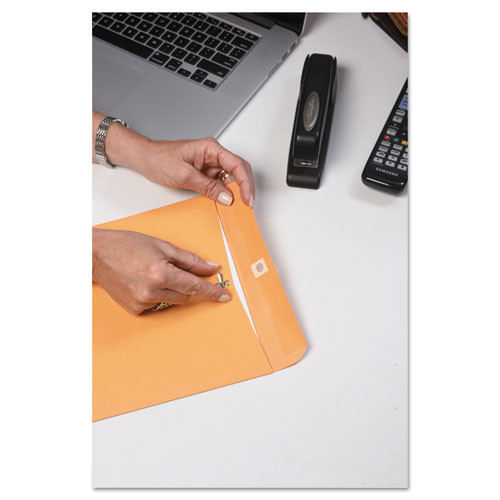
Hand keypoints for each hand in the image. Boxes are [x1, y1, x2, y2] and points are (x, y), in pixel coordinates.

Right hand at [93, 228, 230, 314]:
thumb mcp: (162, 246)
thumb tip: (210, 268)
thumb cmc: (125, 245)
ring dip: (171, 288)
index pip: (195, 286)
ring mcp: (142, 303)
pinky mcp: (135, 310)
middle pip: (186, 294)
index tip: (224, 296)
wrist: (96, 255)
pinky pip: (157, 304)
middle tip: (173, 268)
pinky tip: (143, 281)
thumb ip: (189, 260)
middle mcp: (152, 292)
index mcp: (161, 274)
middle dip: (186, 283)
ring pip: (172, 300)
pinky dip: (157, 294)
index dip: (212, 291)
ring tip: (152, 272)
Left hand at [137, 137, 254, 207]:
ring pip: (231, 178)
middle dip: (245, 188)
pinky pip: (221, 183)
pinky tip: (225, 202)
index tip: (247, 199)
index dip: (245, 183)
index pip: (237, 164)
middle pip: (239, 170)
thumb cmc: (159, 159)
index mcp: (210, 148)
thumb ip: (208, 187)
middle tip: (247, 205)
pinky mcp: (206, 172)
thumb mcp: (184, 175)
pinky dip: (225, 193)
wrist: (145, 158)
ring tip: (237, 206)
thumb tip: (227, 197)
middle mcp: (213, 154)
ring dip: (236, 192)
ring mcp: (211, 163)